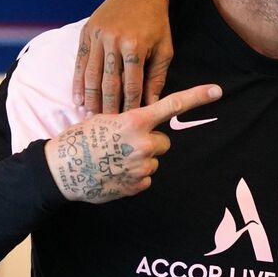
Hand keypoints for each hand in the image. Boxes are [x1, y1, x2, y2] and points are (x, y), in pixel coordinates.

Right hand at [46, 84, 221, 202]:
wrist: (60, 170)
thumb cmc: (80, 140)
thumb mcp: (104, 119)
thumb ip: (131, 120)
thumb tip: (145, 123)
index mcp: (135, 121)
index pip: (172, 105)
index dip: (197, 97)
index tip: (217, 90)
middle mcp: (143, 143)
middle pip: (164, 141)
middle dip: (149, 143)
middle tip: (124, 145)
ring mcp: (142, 166)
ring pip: (153, 160)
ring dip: (140, 161)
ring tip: (114, 160)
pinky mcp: (138, 185)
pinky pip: (146, 179)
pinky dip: (134, 177)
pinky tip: (114, 173)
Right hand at [73, 0, 174, 114]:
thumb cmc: (157, 23)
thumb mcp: (164, 49)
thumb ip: (157, 77)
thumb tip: (152, 105)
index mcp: (136, 46)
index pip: (131, 84)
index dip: (130, 106)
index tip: (129, 123)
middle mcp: (113, 42)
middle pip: (109, 83)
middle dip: (108, 107)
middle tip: (108, 128)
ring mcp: (97, 37)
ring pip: (91, 75)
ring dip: (91, 99)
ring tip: (92, 118)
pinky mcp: (86, 33)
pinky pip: (79, 62)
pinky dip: (78, 82)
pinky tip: (78, 99)